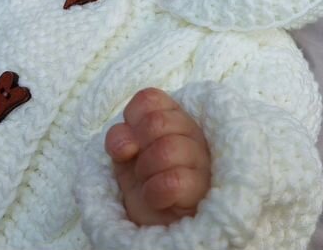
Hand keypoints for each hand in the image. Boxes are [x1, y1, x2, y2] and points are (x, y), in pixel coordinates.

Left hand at [105, 87, 210, 226]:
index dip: (131, 120)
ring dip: (146, 171)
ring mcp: (202, 160)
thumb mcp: (125, 156)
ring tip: (149, 183)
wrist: (158, 224)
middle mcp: (193, 133)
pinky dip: (154, 192)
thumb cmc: (146, 182)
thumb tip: (126, 146)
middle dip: (138, 148)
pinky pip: (173, 181)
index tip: (131, 144)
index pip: (149, 99)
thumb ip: (119, 139)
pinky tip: (157, 198)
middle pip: (156, 122)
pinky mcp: (203, 190)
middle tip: (141, 167)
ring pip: (167, 149)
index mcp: (174, 117)